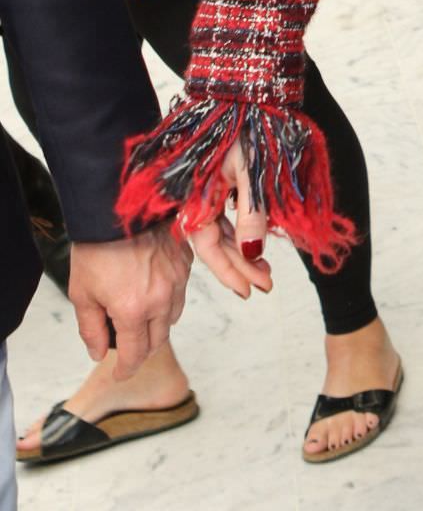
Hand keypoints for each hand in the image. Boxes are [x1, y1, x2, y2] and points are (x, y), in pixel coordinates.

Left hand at [69, 223, 191, 380]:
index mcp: (133, 310)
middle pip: (158, 340)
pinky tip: (152, 292)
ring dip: (157, 326)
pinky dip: (168, 300)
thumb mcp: (81, 293)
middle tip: (127, 349)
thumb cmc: (97, 246)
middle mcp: (161, 298)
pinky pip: (180, 292)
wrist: (118, 205)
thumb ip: (91, 329)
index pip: (134, 354)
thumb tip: (98, 352)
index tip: (119, 372)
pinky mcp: (185, 262)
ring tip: (140, 320)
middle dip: (141, 350)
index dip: (125, 369)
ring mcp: (177, 279)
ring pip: (173, 317)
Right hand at [188, 140, 272, 300]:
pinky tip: (253, 240)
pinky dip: (236, 230)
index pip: (209, 246)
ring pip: (218, 229)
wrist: (241, 91)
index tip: (251, 291)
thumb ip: (252, 213)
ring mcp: (202, 188)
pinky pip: (220, 213)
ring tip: (263, 270)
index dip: (230, 271)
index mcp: (196, 194)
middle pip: (214, 241)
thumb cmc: (247, 125)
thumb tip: (253, 252)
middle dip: (240, 264)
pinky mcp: (212, 180)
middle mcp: (194, 194)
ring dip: (239, 250)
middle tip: (266, 283)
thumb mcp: (252, 170)